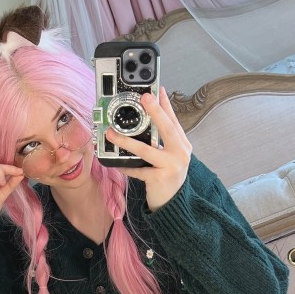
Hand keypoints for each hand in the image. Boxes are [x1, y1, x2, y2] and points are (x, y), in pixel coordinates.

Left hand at [106, 87, 191, 210]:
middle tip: (144, 97)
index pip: (173, 121)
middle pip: (167, 128)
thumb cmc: (168, 177)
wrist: (173, 204)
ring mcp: (171, 166)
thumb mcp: (169, 156)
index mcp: (182, 145)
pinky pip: (138, 170)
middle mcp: (180, 153)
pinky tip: (116, 164)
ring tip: (112, 134)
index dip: (166, 104)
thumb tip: (145, 121)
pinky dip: (126, 167)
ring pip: (146, 150)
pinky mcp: (160, 179)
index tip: (158, 89)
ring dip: (127, 141)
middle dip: (155, 111)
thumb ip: (162, 140)